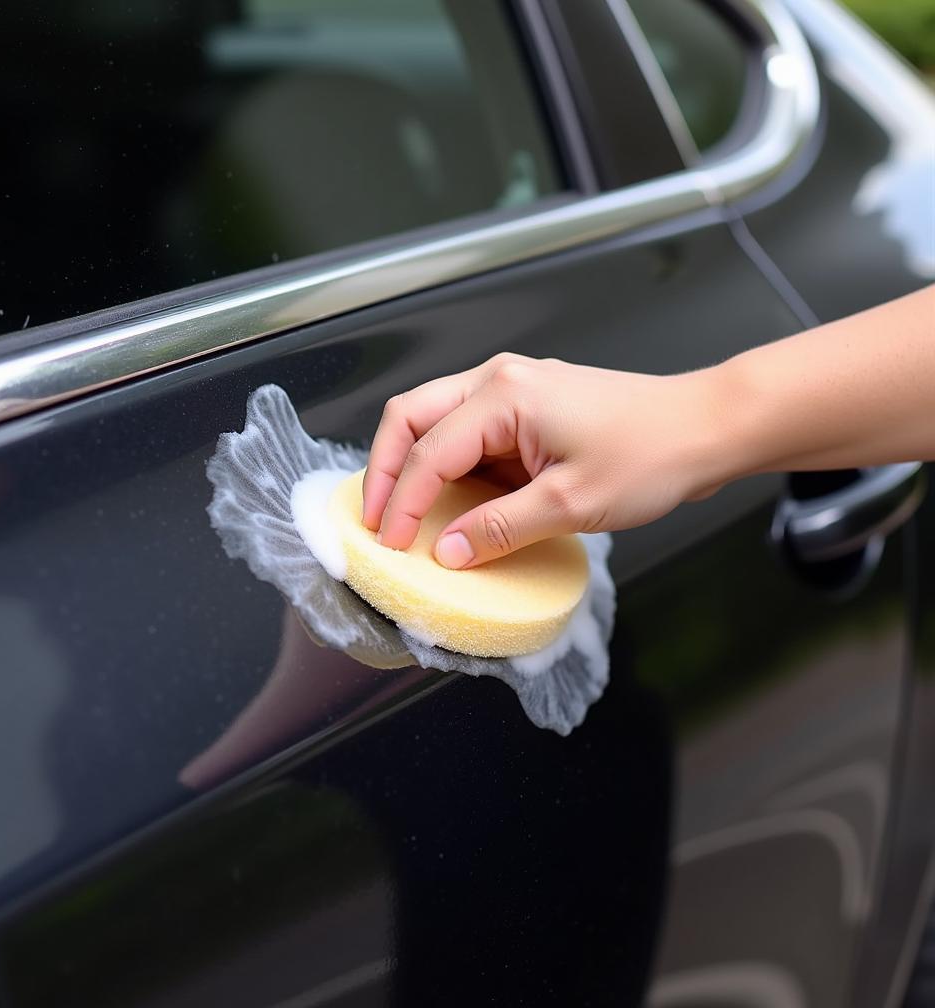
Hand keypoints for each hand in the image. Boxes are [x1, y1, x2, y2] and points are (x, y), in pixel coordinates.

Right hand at [362, 353, 722, 567]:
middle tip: (377, 518)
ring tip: (405, 514)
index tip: (390, 544)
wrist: (705, 429)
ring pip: (436, 420)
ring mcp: (514, 390)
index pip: (429, 451)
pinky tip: (452, 502)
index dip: (402, 502)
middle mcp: (499, 380)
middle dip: (387, 468)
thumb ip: (498, 528)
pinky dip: (451, 467)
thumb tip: (446, 552)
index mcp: (504, 396)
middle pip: (412, 415)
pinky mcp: (528, 408)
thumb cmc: (652, 455)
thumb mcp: (570, 504)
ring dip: (416, 465)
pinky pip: (470, 434)